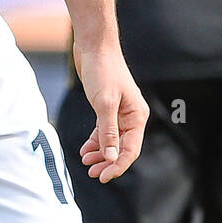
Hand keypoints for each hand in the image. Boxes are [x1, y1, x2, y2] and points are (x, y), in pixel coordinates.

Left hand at [73, 40, 148, 182]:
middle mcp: (131, 116)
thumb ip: (108, 132)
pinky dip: (95, 141)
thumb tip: (111, 158)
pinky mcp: (106, 106)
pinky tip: (85, 150)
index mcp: (137, 116)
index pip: (130, 150)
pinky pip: (103, 130)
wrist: (94, 45)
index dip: (117, 166)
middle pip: (122, 148)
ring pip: (111, 140)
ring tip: (86, 163)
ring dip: (100, 153)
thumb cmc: (102, 70)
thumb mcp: (104, 103)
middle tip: (92, 173)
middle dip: (107, 162)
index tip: (103, 177)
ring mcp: (119, 111)